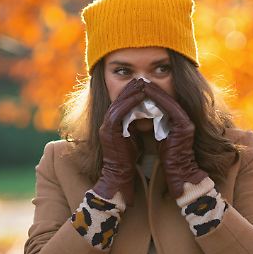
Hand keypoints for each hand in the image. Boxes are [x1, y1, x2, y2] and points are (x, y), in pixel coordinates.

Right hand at [92, 78, 145, 203]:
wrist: (120, 175)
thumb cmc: (129, 159)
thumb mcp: (133, 137)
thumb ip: (134, 124)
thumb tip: (146, 114)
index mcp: (112, 123)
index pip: (121, 103)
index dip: (131, 93)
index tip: (143, 84)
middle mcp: (106, 122)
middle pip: (118, 99)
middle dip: (130, 88)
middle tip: (142, 78)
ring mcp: (106, 126)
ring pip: (118, 103)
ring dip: (131, 92)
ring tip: (142, 82)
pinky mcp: (109, 130)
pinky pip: (119, 111)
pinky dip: (130, 102)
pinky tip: (141, 95)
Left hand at [142, 83, 207, 198]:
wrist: (179, 172)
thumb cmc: (168, 158)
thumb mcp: (161, 137)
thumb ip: (158, 125)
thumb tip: (143, 115)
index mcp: (180, 122)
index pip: (165, 103)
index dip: (153, 94)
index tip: (140, 86)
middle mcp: (185, 119)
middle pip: (167, 99)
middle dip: (153, 89)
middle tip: (140, 80)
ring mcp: (186, 121)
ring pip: (168, 100)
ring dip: (155, 90)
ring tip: (142, 82)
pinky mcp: (184, 125)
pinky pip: (169, 107)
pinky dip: (158, 98)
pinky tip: (146, 91)